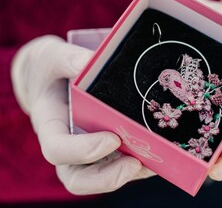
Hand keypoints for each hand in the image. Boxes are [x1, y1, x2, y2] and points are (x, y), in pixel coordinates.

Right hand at [11, 35, 153, 194]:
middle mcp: (67, 142)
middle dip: (107, 177)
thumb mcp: (53, 57)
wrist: (53, 76)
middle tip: (135, 164)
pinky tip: (159, 155)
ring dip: (128, 173)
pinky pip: (117, 161)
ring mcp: (85, 145)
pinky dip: (138, 164)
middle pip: (77, 177)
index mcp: (50, 123)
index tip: (113, 139)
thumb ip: (68, 59)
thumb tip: (89, 63)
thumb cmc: (51, 69)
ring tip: (155, 162)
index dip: (83, 151)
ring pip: (101, 174)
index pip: (57, 149)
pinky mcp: (102, 142)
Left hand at [183, 0, 221, 180]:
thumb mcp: (203, 9)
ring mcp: (212, 105)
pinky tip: (188, 160)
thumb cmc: (195, 17)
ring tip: (210, 170)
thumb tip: (195, 7)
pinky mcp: (191, 111)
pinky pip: (196, 135)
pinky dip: (196, 150)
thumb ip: (208, 11)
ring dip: (220, 158)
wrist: (180, 27)